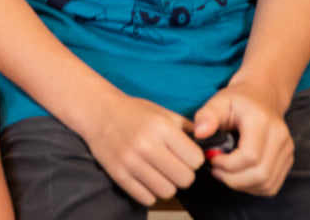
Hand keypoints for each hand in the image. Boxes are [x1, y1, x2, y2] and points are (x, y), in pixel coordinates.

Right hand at [76, 90, 203, 206]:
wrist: (96, 111)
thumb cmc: (133, 112)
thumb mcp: (162, 113)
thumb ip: (188, 130)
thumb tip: (214, 148)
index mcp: (160, 127)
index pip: (196, 160)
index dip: (192, 159)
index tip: (183, 154)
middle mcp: (146, 144)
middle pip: (185, 179)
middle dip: (181, 173)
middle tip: (171, 165)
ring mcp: (130, 161)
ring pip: (167, 191)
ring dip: (166, 184)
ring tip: (158, 171)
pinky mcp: (118, 174)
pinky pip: (147, 198)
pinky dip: (149, 191)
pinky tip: (144, 177)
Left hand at [193, 81, 293, 195]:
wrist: (263, 96)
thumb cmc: (238, 100)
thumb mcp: (219, 100)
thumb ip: (207, 116)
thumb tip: (200, 134)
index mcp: (262, 122)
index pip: (250, 156)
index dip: (228, 164)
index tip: (211, 158)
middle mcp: (280, 138)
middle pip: (261, 174)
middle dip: (233, 179)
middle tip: (215, 170)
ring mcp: (287, 151)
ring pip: (267, 184)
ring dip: (243, 185)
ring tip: (225, 173)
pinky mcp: (287, 160)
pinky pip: (272, 185)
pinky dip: (253, 187)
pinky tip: (238, 176)